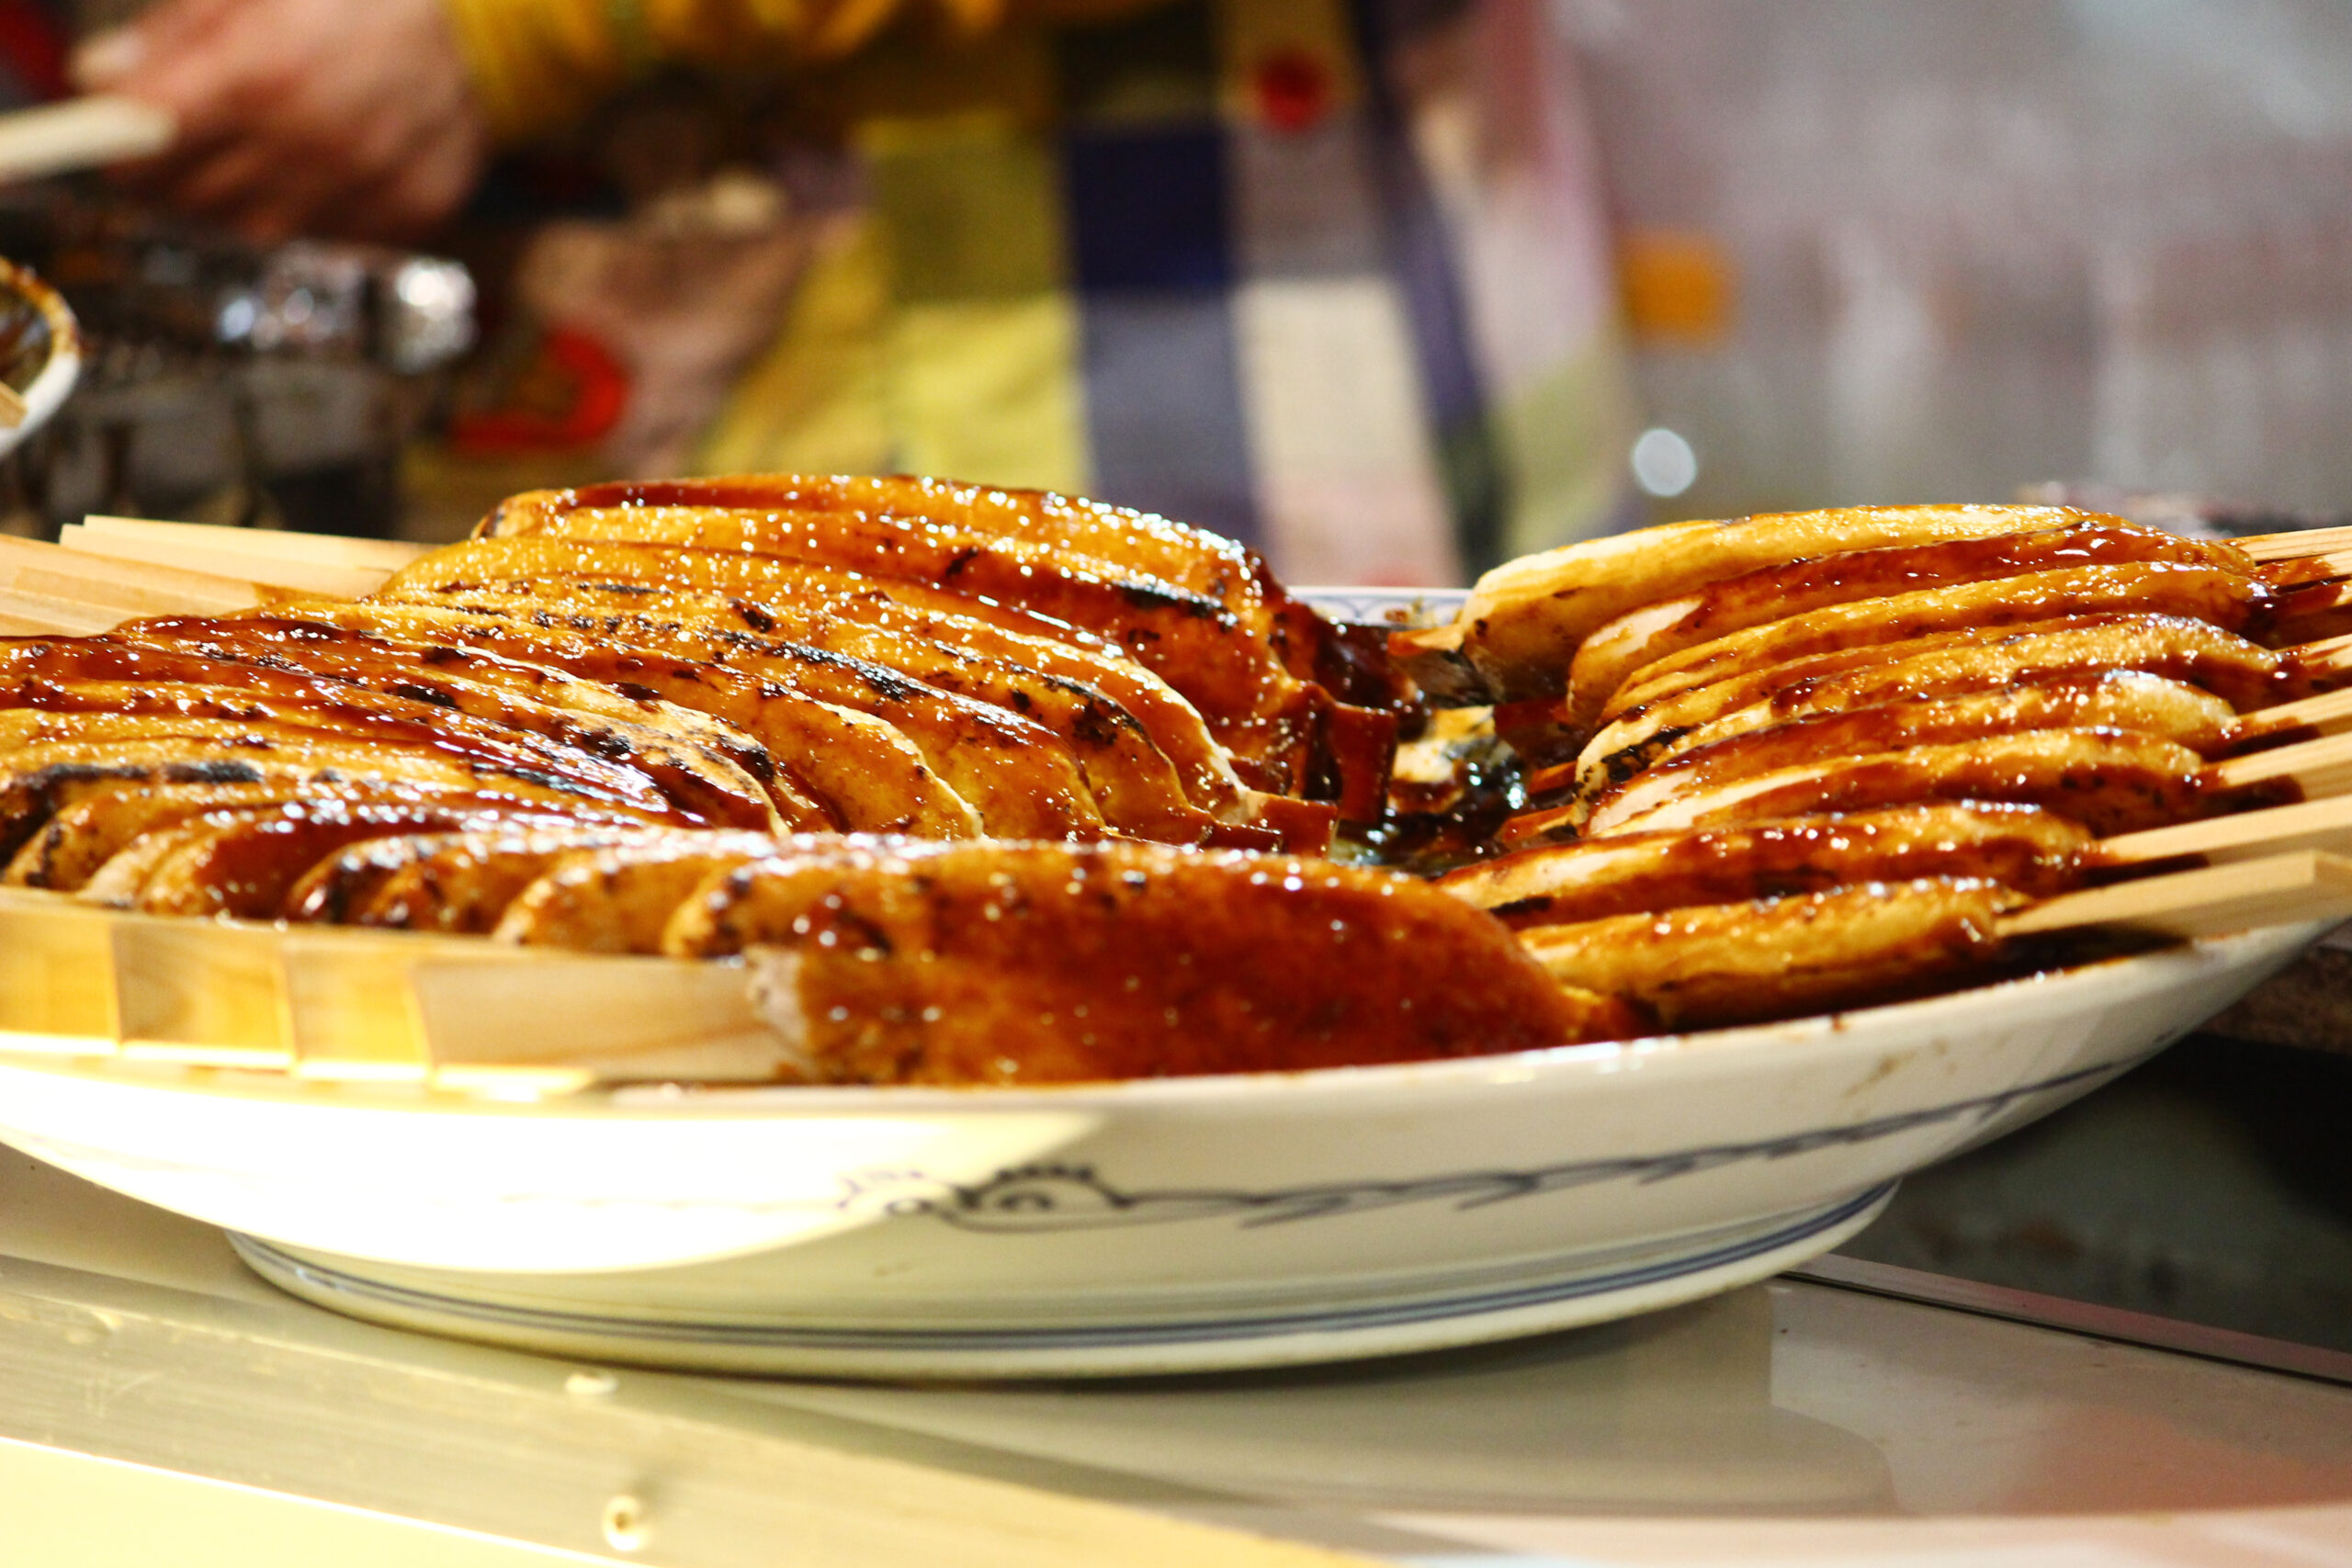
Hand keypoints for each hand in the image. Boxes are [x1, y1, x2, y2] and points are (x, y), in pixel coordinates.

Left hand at [73, 0, 488, 243]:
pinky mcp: (409, 213)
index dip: (115, 143)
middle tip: (179, 147)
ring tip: (246, 164)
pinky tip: (317, 177)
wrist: (487, 25)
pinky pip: (329, 241)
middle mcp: (312, 144)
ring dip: (232, 204)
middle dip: (169, 176)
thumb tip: (98, 78)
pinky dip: (307, 218)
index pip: (146, 144)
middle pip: (190, 198)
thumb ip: (173, 31)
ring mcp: (365, 188)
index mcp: (262, 72)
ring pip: (253, 232)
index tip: (115, 136)